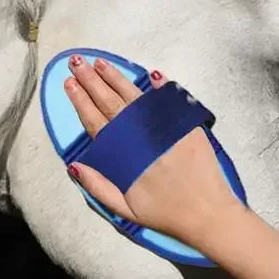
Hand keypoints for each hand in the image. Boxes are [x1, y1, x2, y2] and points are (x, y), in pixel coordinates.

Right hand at [63, 55, 244, 244]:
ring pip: (136, 97)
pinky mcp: (187, 126)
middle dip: (92, 81)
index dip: (81, 101)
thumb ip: (99, 187)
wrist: (209, 214)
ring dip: (117, 79)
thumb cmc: (167, 215)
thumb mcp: (126, 210)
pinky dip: (160, 87)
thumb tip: (73, 165)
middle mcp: (142, 137)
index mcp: (124, 156)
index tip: (70, 83)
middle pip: (111, 103)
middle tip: (78, 63)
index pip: (96, 122)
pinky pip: (170, 101)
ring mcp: (165, 128)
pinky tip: (150, 74)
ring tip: (102, 63)